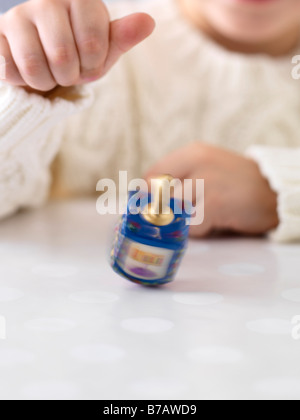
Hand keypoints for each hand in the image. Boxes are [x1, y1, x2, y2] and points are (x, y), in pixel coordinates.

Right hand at [0, 0, 154, 92]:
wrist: (42, 59)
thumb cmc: (78, 54)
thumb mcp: (104, 49)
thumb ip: (123, 37)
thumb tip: (148, 22)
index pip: (93, 43)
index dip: (93, 65)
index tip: (90, 62)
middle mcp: (46, 1)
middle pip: (62, 57)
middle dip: (69, 76)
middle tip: (67, 69)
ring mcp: (17, 16)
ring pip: (34, 67)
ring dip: (45, 82)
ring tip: (48, 71)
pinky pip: (10, 71)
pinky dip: (23, 81)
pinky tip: (26, 69)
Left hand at [146, 143, 278, 236]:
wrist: (274, 192)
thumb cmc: (237, 183)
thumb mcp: (207, 168)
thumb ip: (181, 178)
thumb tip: (149, 198)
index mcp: (192, 153)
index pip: (152, 174)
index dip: (151, 194)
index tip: (158, 205)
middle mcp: (196, 163)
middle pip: (159, 196)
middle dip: (167, 210)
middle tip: (184, 213)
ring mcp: (205, 183)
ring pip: (174, 211)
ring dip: (186, 220)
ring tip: (206, 215)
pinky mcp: (215, 204)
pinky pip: (192, 226)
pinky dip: (201, 230)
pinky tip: (218, 221)